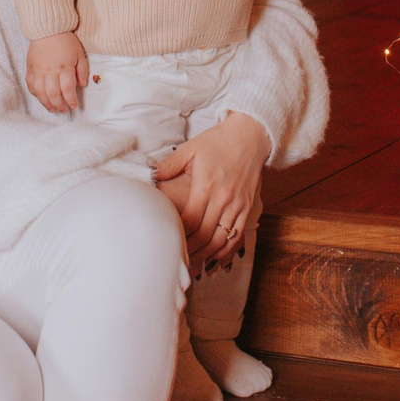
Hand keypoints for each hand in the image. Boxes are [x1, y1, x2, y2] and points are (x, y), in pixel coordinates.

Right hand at [26, 32, 88, 113]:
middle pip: (53, 93)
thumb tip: (82, 85)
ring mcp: (39, 70)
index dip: (71, 100)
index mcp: (64, 67)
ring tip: (52, 109)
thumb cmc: (66, 41)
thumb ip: (83, 70)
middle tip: (63, 110)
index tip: (74, 106)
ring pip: (40, 92)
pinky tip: (41, 98)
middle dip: (59, 105)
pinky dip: (35, 94)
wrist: (47, 29)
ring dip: (46, 103)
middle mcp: (50, 71)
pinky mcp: (30, 68)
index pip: (68, 89)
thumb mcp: (80, 54)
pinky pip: (30, 85)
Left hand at [155, 110, 266, 265]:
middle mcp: (224, 199)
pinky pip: (237, 236)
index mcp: (206, 186)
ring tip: (194, 265)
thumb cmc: (219, 141)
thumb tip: (148, 174)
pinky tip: (215, 258)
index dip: (180, 236)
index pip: (191, 220)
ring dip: (207, 255)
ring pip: (222, 240)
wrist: (251, 135)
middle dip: (191, 251)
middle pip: (205, 235)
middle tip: (178, 261)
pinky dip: (226, 250)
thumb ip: (169, 164)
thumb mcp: (190, 148)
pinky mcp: (248, 207)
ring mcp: (238, 205)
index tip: (168, 243)